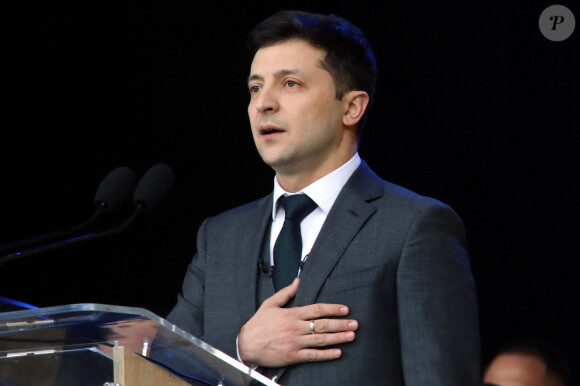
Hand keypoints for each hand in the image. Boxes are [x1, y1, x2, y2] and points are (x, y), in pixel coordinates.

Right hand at [238, 278, 357, 367]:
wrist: (246, 344)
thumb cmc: (258, 324)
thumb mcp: (270, 304)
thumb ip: (286, 293)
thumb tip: (298, 281)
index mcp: (291, 314)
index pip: (317, 309)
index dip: (332, 309)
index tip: (345, 309)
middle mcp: (295, 328)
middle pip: (323, 325)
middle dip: (341, 324)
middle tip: (354, 324)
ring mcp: (295, 343)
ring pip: (321, 340)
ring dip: (338, 338)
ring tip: (351, 336)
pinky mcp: (292, 356)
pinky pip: (313, 355)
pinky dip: (326, 354)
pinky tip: (338, 352)